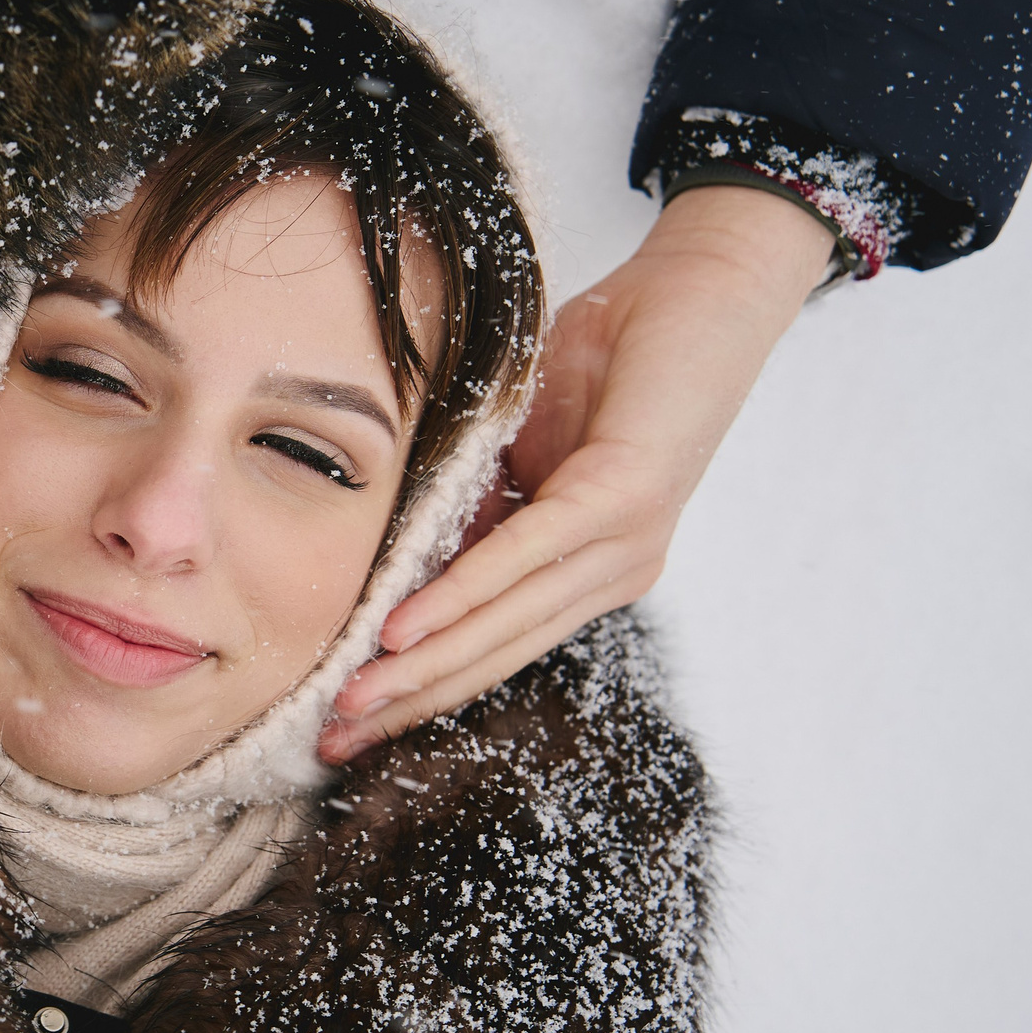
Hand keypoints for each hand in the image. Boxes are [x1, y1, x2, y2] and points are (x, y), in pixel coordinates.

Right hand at [319, 184, 837, 761]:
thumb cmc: (608, 360)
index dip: (418, 694)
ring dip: (422, 669)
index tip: (346, 730)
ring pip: (506, 624)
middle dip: (407, 705)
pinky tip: (406, 627)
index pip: (491, 651)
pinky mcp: (622, 496)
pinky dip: (460, 595)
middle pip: (493, 659)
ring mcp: (623, 544)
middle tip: (332, 741)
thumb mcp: (518, 447)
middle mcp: (611, 575)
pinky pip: (525, 556)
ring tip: (355, 701)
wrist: (699, 291)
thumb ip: (475, 509)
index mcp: (587, 571)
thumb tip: (404, 562)